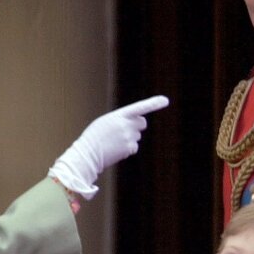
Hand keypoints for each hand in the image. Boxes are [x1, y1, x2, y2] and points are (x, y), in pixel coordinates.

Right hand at [48, 95, 168, 198]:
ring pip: (137, 137)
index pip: (139, 107)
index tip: (165, 100)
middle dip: (137, 126)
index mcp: (118, 116)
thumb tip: (137, 124)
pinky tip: (115, 150)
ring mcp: (128, 137)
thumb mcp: (105, 122)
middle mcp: (126, 125)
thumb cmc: (94, 137)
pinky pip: (134, 147)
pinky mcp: (130, 148)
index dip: (153, 103)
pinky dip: (127, 149)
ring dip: (129, 139)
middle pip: (142, 123)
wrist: (87, 153)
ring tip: (114, 142)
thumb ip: (121, 120)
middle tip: (125, 131)